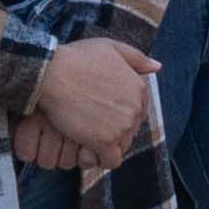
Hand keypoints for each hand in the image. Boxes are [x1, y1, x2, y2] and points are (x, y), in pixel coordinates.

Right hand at [15, 36, 157, 173]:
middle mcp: (135, 108)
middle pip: (131, 130)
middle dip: (115, 130)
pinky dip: (100, 159)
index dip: (121, 114)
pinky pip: (111, 161)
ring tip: (87, 137)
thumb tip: (157, 67)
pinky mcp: (105, 142)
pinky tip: (87, 149)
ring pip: (122, 146)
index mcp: (139, 88)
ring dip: (107, 146)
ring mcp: (121, 127)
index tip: (104, 113)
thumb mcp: (110, 47)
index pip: (139, 112)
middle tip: (92, 125)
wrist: (52, 73)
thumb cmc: (76, 58)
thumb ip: (136, 58)